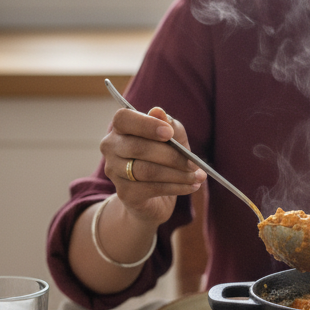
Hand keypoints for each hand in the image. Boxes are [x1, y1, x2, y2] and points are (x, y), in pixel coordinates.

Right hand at [100, 106, 206, 226]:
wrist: (153, 197)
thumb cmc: (164, 159)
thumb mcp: (174, 141)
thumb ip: (171, 126)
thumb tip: (159, 112)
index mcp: (121, 127)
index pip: (124, 119)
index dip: (146, 125)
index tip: (169, 133)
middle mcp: (111, 147)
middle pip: (138, 148)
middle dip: (171, 156)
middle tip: (194, 163)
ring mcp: (114, 171)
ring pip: (146, 170)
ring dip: (177, 174)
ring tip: (197, 176)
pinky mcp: (124, 192)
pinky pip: (151, 188)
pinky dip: (176, 187)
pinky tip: (191, 186)